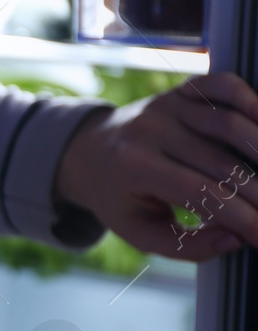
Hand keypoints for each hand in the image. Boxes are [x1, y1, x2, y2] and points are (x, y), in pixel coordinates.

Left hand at [55, 72, 257, 259]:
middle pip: (222, 162)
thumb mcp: (138, 232)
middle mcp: (150, 129)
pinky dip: (251, 99)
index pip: (200, 192)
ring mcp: (167, 105)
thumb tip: (236, 238)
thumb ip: (185, 245)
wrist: (88, 151)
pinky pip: (222, 85)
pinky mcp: (180, 91)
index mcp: (134, 167)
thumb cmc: (120, 197)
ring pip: (229, 123)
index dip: (242, 216)